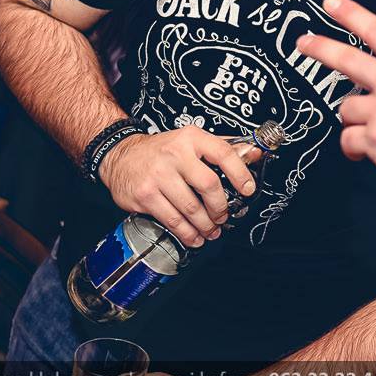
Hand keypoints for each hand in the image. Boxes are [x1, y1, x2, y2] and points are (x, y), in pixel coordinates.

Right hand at [98, 125, 258, 247]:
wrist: (121, 155)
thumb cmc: (161, 150)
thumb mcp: (191, 141)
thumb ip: (222, 147)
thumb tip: (254, 154)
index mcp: (191, 138)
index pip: (223, 153)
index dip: (240, 174)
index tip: (248, 190)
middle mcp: (175, 155)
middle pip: (209, 186)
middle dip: (221, 207)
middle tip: (224, 216)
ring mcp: (158, 175)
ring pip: (191, 207)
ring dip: (205, 224)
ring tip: (211, 230)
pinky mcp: (145, 195)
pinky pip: (172, 219)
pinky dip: (187, 233)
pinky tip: (194, 236)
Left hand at [295, 0, 375, 201]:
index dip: (351, 14)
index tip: (332, 3)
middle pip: (347, 59)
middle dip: (319, 48)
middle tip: (303, 44)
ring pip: (347, 108)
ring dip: (353, 118)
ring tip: (367, 128)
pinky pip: (349, 141)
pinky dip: (353, 148)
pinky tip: (363, 152)